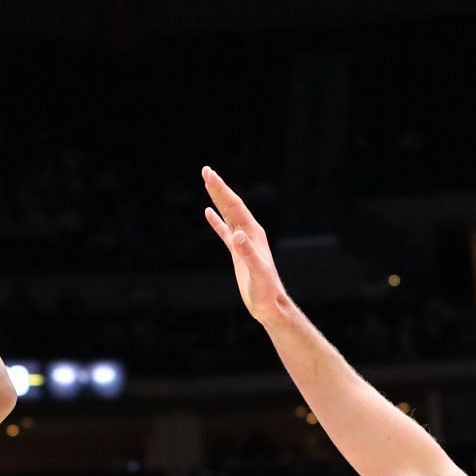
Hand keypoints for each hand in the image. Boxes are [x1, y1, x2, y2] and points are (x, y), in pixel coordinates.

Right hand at [203, 166, 295, 324]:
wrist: (270, 304)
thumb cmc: (265, 291)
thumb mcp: (257, 273)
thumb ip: (248, 254)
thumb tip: (237, 236)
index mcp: (253, 233)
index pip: (235, 206)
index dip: (222, 190)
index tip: (209, 175)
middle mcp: (249, 233)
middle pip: (231, 205)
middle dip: (219, 188)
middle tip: (205, 170)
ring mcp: (243, 242)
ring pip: (228, 214)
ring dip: (218, 198)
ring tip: (207, 182)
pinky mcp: (237, 252)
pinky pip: (224, 231)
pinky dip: (216, 220)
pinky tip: (208, 212)